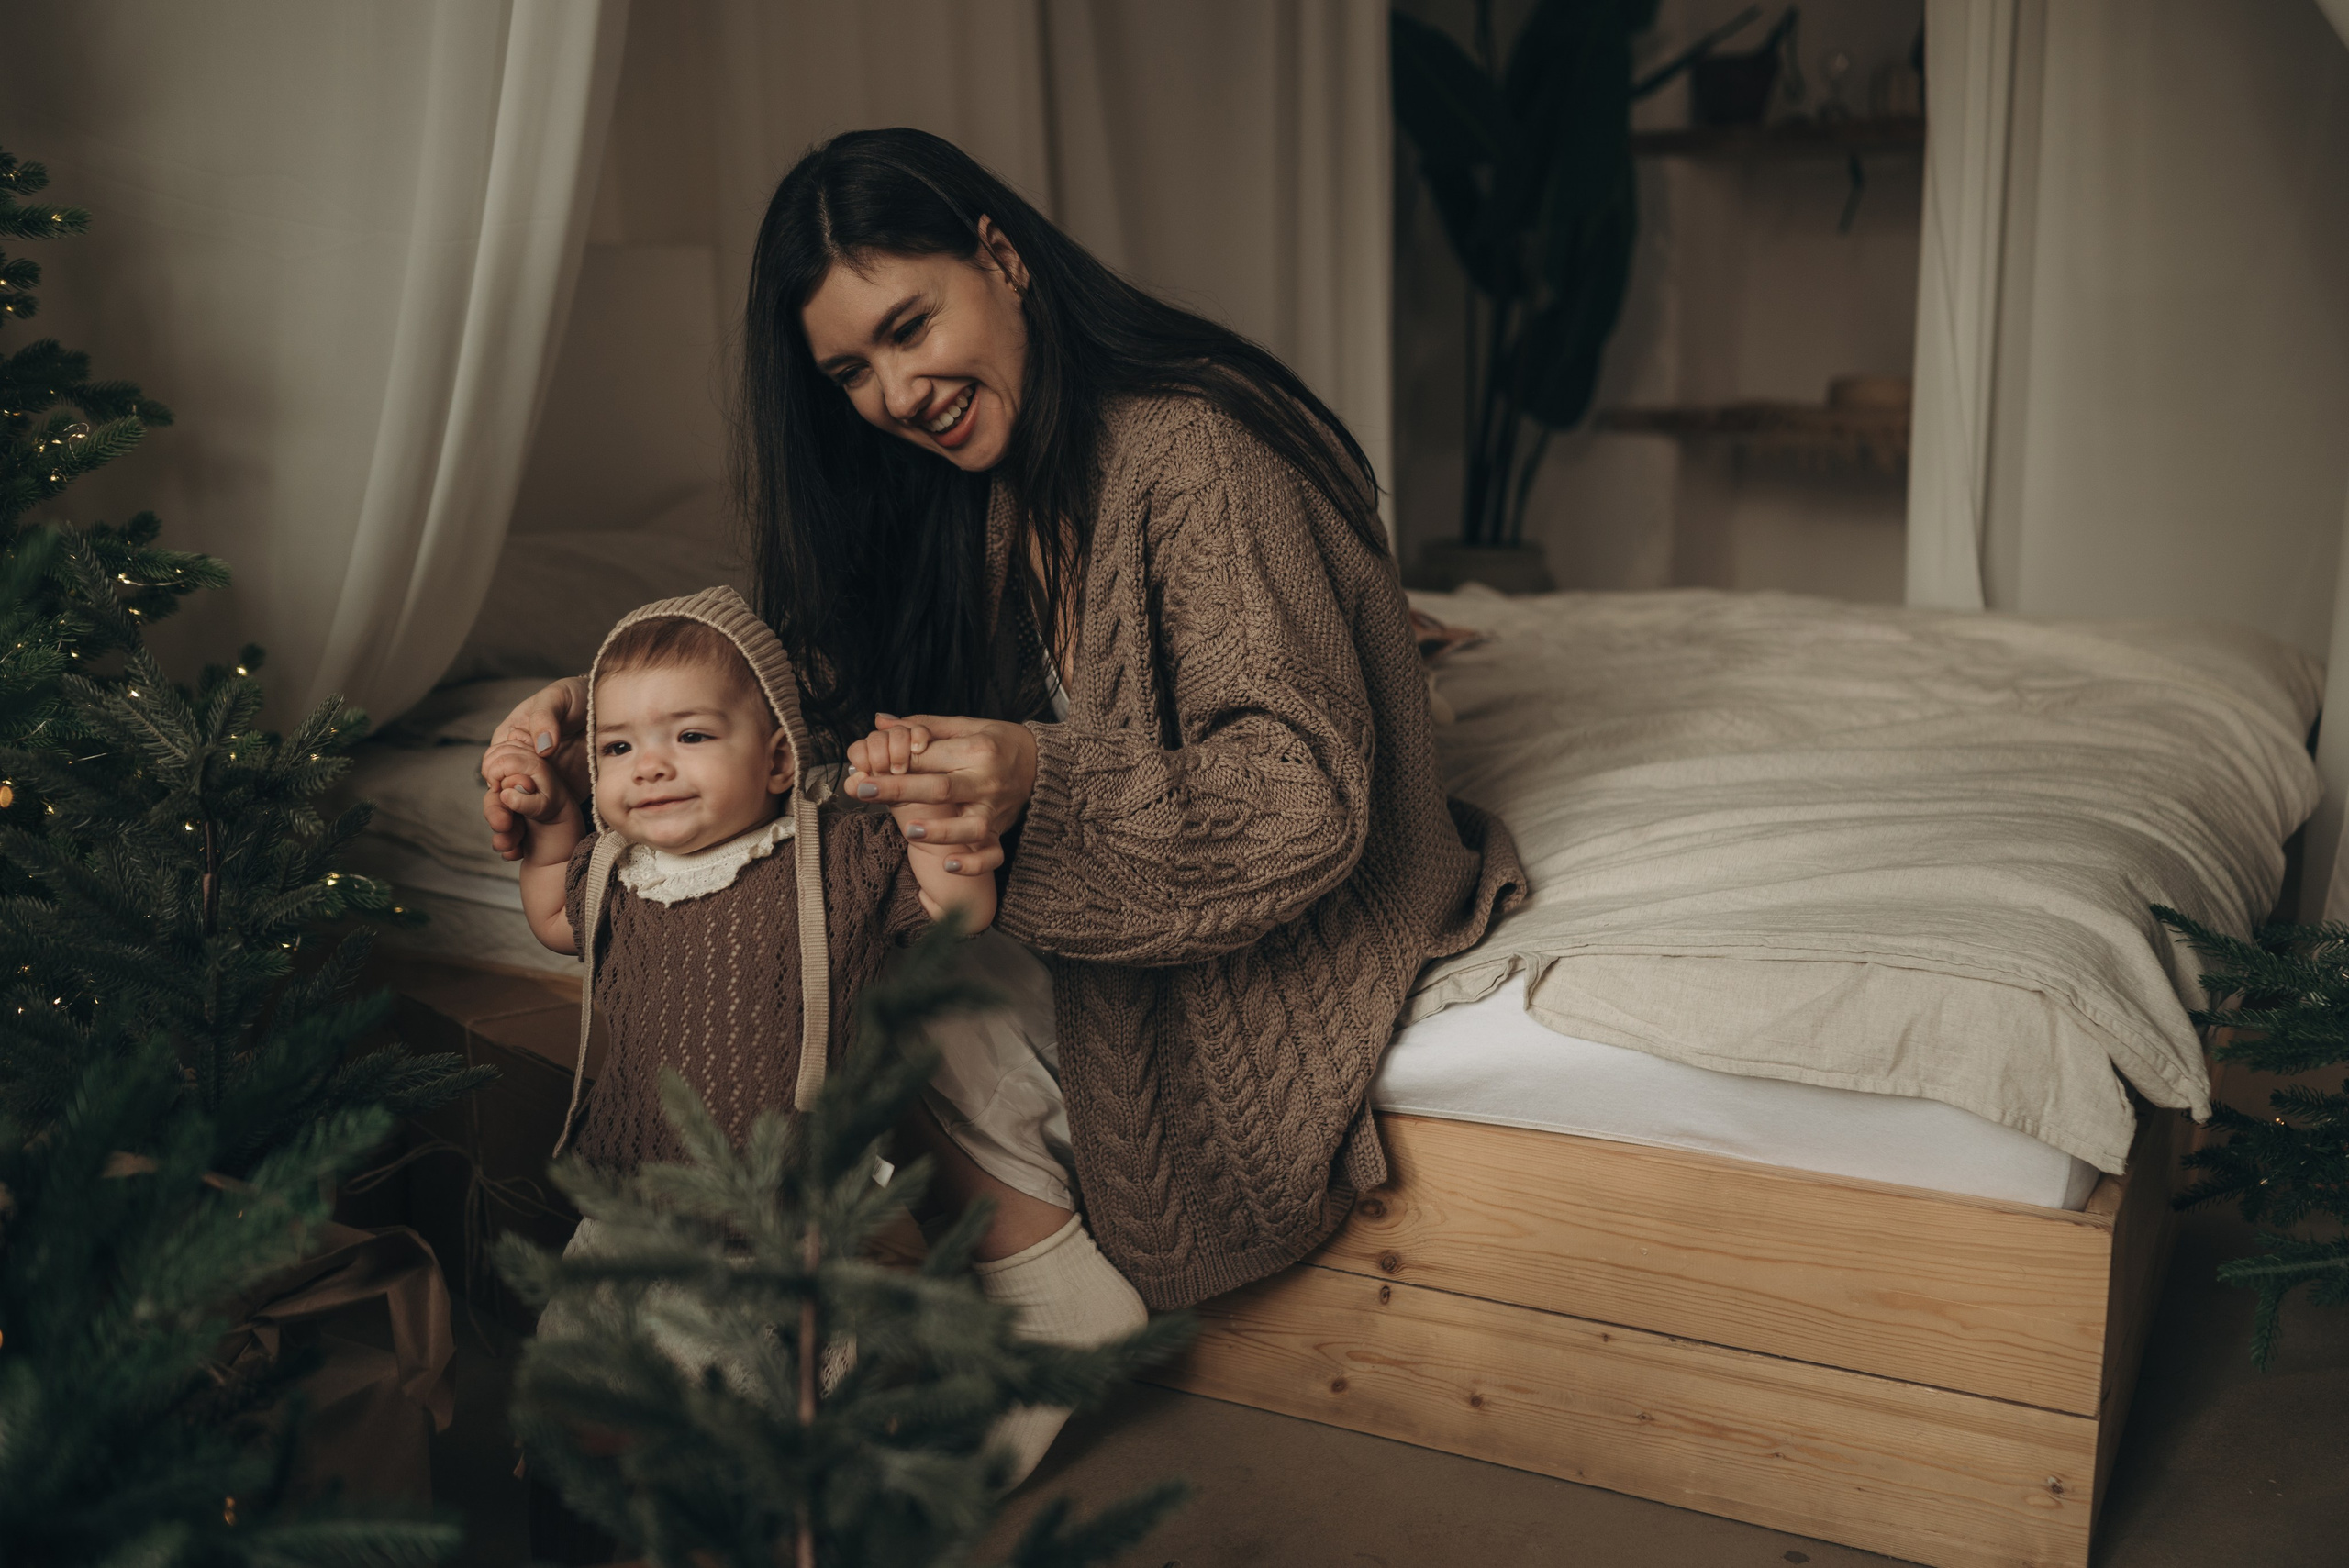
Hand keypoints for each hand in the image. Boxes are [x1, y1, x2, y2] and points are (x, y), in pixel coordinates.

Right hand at [480, 676, 587, 860]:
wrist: (612, 714)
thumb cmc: (578, 697)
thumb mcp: (559, 696)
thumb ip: (546, 717)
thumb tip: (541, 746)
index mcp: (511, 740)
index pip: (494, 766)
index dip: (498, 781)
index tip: (507, 793)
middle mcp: (520, 767)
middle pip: (500, 795)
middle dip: (498, 813)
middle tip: (504, 827)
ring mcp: (538, 785)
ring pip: (516, 813)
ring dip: (510, 831)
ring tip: (509, 847)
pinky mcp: (557, 798)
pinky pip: (539, 820)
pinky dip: (529, 837)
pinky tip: (522, 851)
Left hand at [845, 713, 1035, 870]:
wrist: (1044, 764)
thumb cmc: (999, 742)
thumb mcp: (966, 726)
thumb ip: (923, 726)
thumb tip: (879, 721)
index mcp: (977, 750)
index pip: (930, 757)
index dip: (896, 762)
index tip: (865, 767)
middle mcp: (987, 780)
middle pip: (941, 788)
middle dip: (900, 789)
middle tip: (865, 789)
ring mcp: (995, 809)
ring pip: (968, 826)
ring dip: (940, 831)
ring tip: (910, 830)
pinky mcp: (1001, 831)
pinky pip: (992, 854)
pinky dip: (973, 864)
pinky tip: (949, 865)